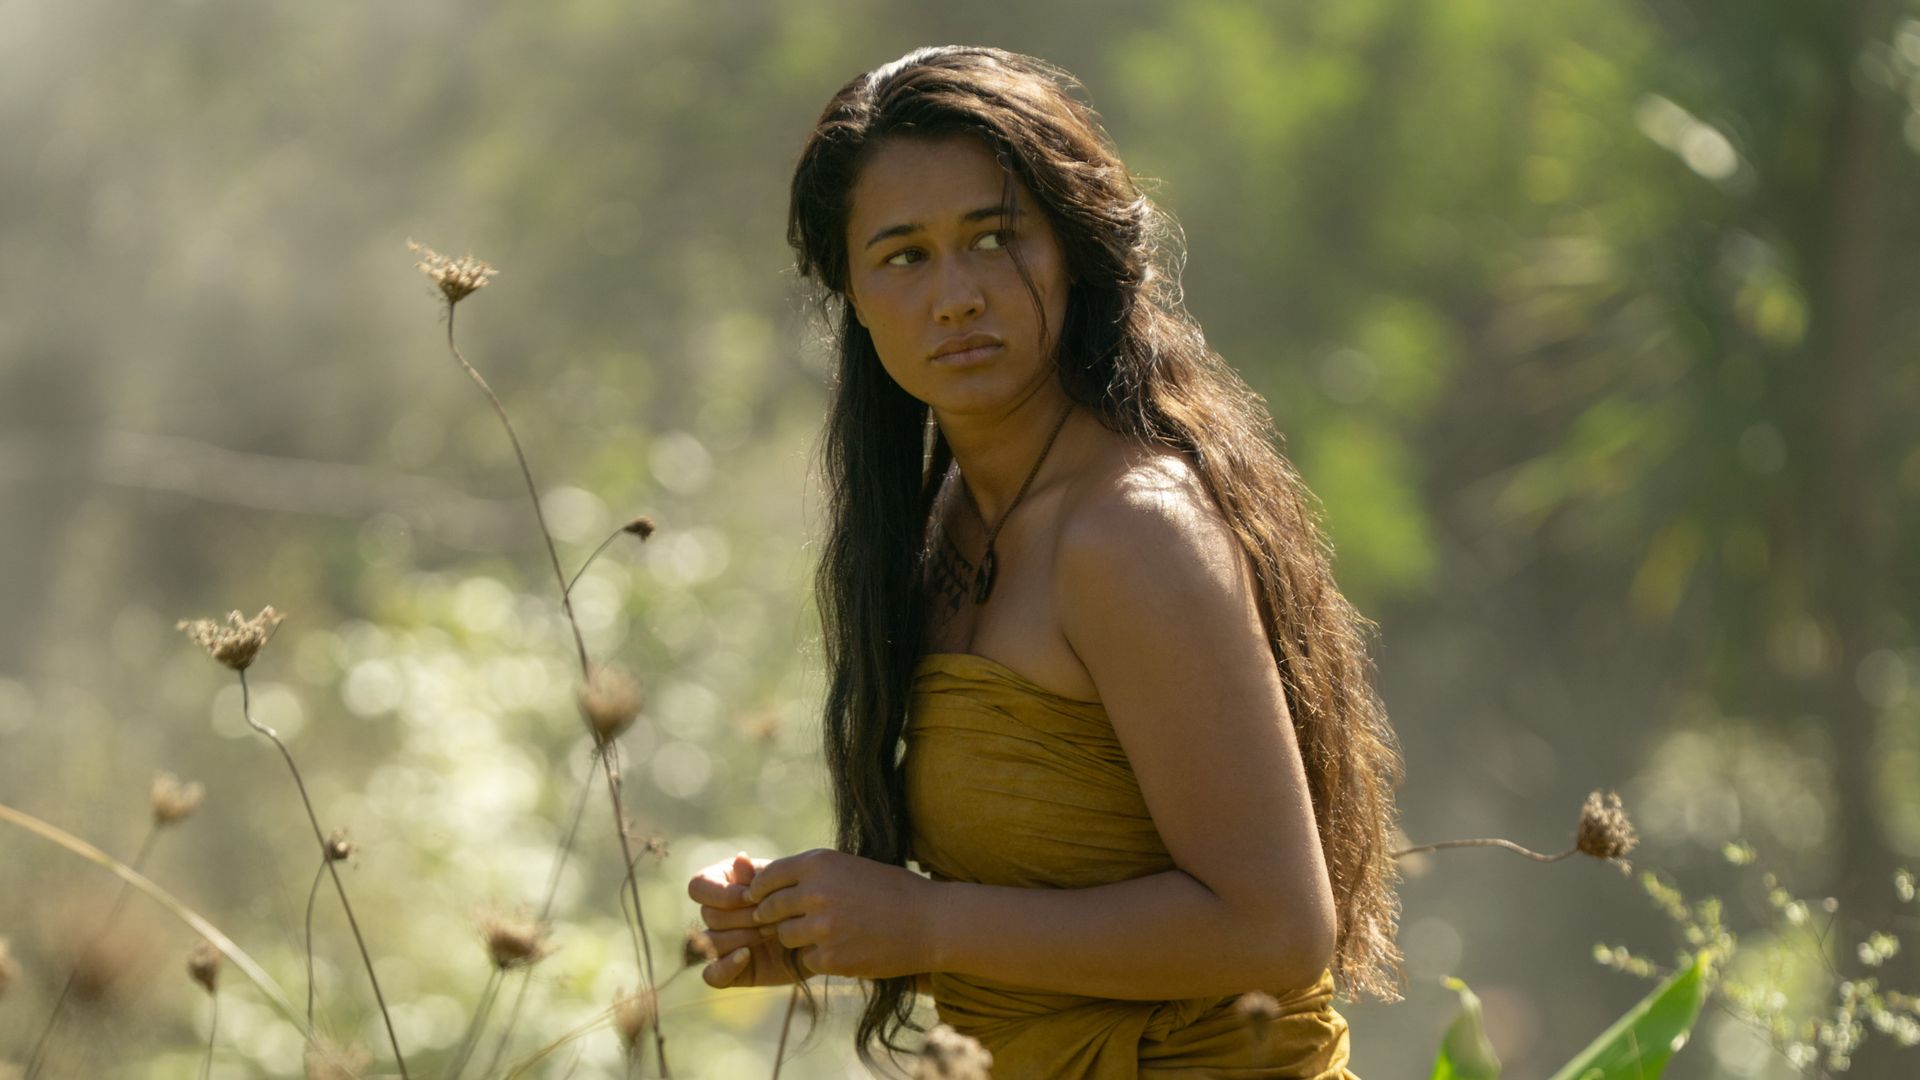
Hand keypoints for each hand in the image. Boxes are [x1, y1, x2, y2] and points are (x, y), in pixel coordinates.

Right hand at [689, 852, 803, 987]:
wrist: (821, 934)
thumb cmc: (801, 901)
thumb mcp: (783, 883)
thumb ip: (759, 874)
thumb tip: (740, 858)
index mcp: (722, 884)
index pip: (699, 886)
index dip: (722, 894)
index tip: (752, 897)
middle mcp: (716, 913)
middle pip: (709, 915)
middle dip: (744, 916)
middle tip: (774, 916)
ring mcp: (721, 943)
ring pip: (710, 942)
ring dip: (742, 937)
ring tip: (772, 932)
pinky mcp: (730, 970)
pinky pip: (711, 975)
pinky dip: (725, 967)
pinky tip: (746, 956)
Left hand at [745, 848, 936, 979]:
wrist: (932, 922)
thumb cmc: (894, 891)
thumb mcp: (851, 867)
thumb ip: (814, 874)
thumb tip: (770, 882)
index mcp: (820, 863)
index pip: (768, 877)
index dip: (760, 890)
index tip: (761, 898)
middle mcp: (816, 892)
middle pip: (770, 909)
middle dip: (773, 917)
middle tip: (781, 922)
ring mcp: (822, 927)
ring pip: (786, 936)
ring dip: (798, 938)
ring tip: (825, 934)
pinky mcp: (831, 957)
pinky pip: (807, 959)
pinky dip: (819, 958)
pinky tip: (843, 950)